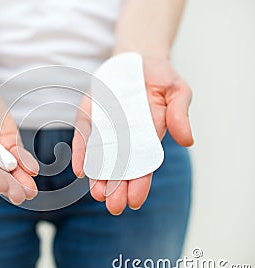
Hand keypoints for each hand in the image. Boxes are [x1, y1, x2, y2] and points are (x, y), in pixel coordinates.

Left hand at [72, 57, 193, 214]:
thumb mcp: (176, 91)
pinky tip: (80, 169)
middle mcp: (125, 138)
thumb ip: (179, 114)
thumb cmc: (159, 77)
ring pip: (100, 158)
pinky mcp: (89, 118)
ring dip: (99, 177)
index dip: (140, 183)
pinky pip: (84, 138)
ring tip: (97, 194)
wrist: (135, 60)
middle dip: (117, 188)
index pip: (144, 166)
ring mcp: (105, 129)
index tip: (135, 200)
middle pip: (121, 168)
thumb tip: (187, 140)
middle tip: (113, 206)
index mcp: (148, 137)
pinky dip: (82, 153)